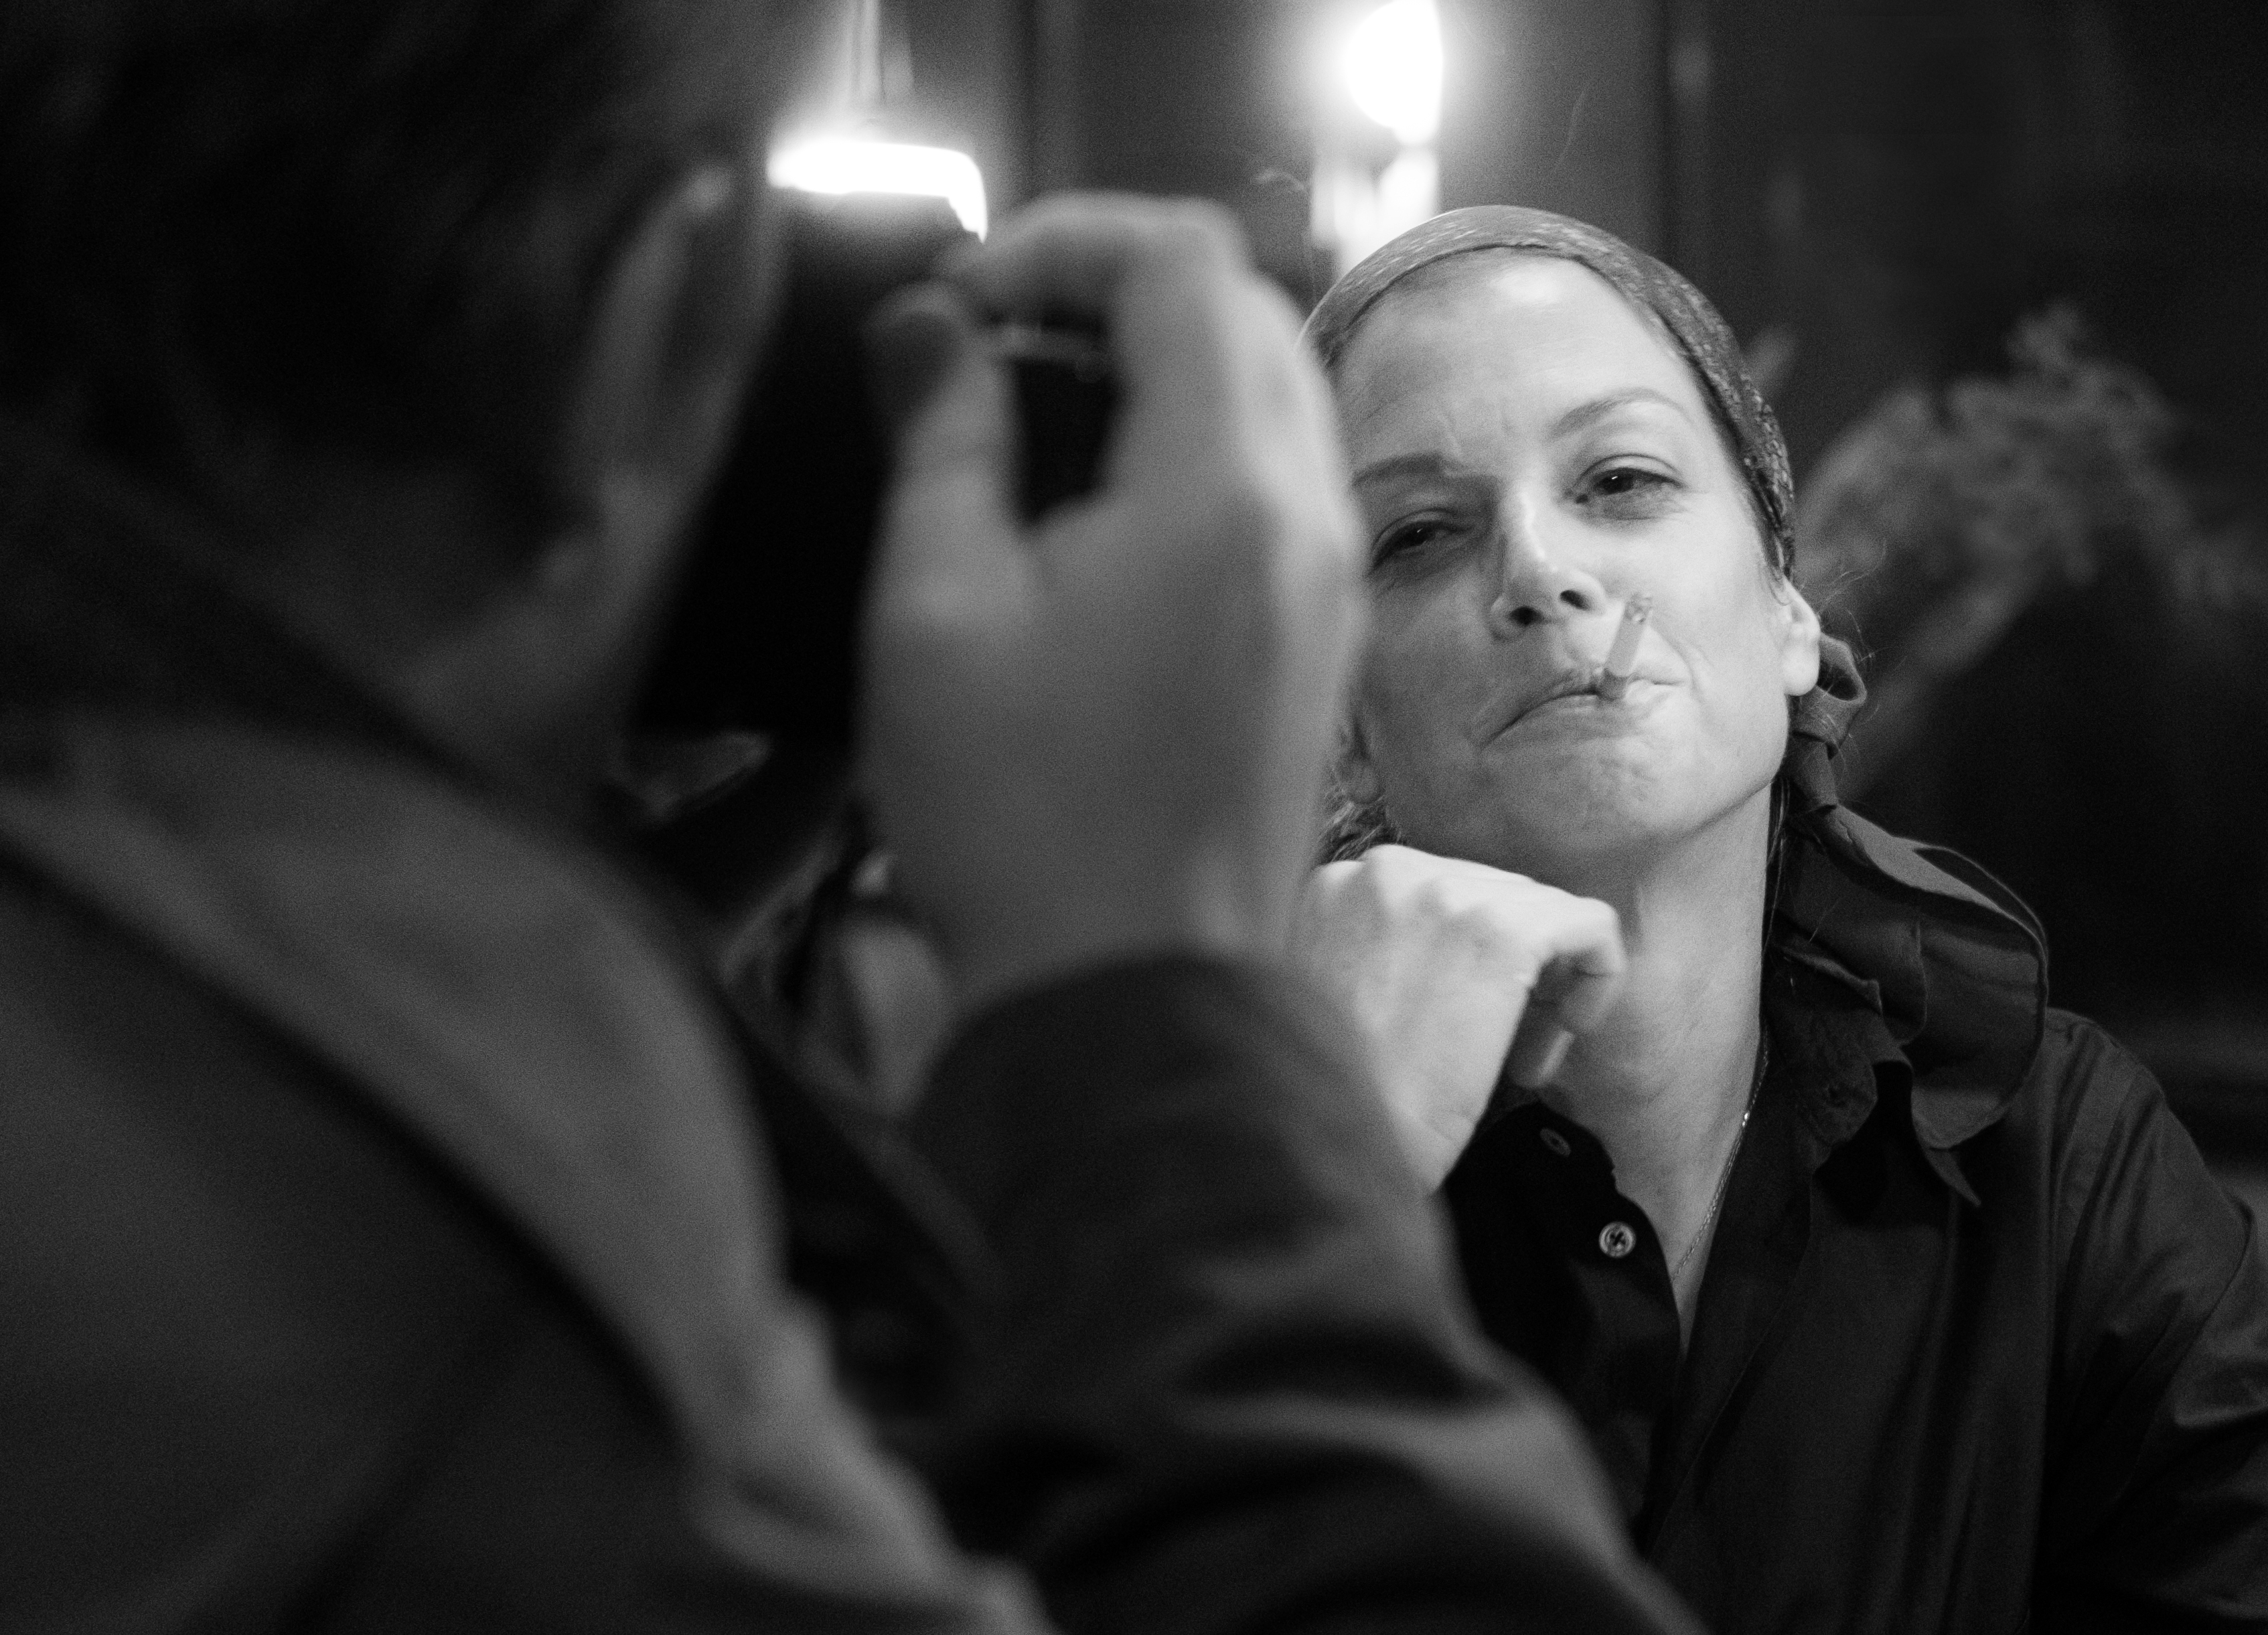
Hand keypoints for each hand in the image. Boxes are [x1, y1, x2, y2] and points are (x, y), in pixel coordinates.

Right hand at [860, 195, 1363, 1009]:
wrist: (1137, 1001)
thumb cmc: (1022, 824)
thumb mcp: (936, 611)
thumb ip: (947, 440)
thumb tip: (937, 330)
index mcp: (1221, 492)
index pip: (1180, 263)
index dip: (1062, 242)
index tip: (964, 295)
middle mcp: (1308, 520)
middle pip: (1242, 308)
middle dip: (1113, 290)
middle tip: (990, 343)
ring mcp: (1331, 584)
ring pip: (1271, 391)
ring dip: (1160, 365)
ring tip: (1033, 421)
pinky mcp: (1321, 642)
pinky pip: (1280, 483)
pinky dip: (1197, 447)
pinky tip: (1098, 509)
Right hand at [1292, 845, 1625, 1185]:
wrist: (1330, 1141)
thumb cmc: (1337, 1096)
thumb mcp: (1336, 999)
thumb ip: (1379, 954)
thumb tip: (1459, 959)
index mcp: (1337, 885)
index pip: (1438, 896)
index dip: (1464, 963)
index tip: (1458, 1027)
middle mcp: (1383, 870)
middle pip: (1492, 898)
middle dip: (1512, 973)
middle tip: (1504, 1053)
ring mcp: (1442, 892)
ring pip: (1540, 912)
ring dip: (1546, 987)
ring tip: (1523, 1060)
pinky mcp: (1504, 930)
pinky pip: (1589, 925)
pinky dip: (1598, 975)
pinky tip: (1570, 1030)